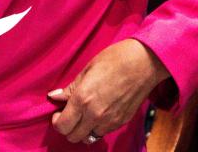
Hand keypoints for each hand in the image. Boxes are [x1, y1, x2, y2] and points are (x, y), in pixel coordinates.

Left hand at [49, 39, 169, 142]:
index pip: (62, 126)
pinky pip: (103, 132)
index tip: (58, 112)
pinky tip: (98, 113)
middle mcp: (95, 115)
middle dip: (67, 128)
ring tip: (84, 115)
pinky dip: (97, 127)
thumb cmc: (114, 60)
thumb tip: (54, 97)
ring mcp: (110, 121)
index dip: (57, 121)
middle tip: (69, 114)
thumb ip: (70, 88)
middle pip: (73, 137)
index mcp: (82, 100)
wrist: (143, 63)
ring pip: (89, 138)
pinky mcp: (121, 122)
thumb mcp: (87, 70)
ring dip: (83, 130)